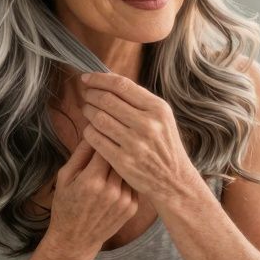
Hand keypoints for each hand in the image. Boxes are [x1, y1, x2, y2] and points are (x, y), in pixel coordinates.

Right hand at [47, 138, 137, 256]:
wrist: (76, 239)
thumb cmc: (66, 205)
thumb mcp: (65, 177)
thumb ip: (80, 154)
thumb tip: (93, 130)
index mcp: (91, 181)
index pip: (105, 147)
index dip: (105, 136)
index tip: (103, 130)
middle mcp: (111, 190)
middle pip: (121, 156)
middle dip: (116, 147)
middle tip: (113, 139)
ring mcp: (124, 200)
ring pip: (130, 169)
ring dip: (125, 162)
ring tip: (118, 157)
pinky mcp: (133, 208)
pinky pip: (134, 183)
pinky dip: (129, 177)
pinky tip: (120, 176)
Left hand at [78, 72, 199, 203]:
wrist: (173, 181)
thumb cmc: (164, 146)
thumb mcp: (162, 119)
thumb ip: (139, 101)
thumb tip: (108, 81)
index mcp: (158, 109)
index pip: (121, 85)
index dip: (100, 79)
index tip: (87, 78)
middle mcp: (148, 124)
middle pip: (107, 100)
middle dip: (91, 94)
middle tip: (86, 95)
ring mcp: (135, 143)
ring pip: (98, 118)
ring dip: (87, 111)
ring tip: (86, 110)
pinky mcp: (123, 161)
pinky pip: (95, 138)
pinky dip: (88, 131)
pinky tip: (91, 130)